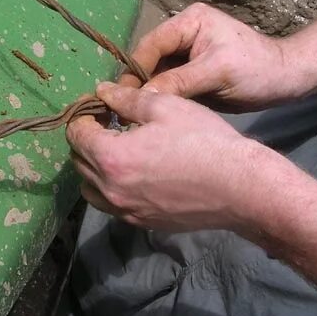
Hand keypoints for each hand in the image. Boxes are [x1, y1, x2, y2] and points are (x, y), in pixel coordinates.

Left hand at [67, 82, 275, 231]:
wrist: (240, 187)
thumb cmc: (203, 140)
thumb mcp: (165, 107)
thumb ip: (126, 99)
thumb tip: (101, 92)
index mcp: (111, 157)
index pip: (76, 135)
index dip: (83, 116)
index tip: (99, 108)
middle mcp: (111, 189)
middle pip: (78, 162)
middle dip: (86, 140)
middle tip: (108, 124)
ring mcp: (126, 211)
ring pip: (90, 189)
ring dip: (94, 167)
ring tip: (117, 150)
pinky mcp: (142, 223)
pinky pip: (111, 205)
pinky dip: (111, 188)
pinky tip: (135, 172)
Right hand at [121, 3, 299, 111]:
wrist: (287, 80)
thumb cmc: (256, 70)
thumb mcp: (216, 73)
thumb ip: (177, 82)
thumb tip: (140, 97)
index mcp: (188, 22)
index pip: (150, 45)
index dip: (134, 70)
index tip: (120, 97)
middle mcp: (183, 34)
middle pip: (150, 59)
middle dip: (139, 83)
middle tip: (123, 110)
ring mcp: (187, 54)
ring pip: (157, 74)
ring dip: (149, 93)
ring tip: (134, 115)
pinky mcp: (192, 73)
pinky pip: (169, 85)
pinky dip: (162, 99)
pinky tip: (153, 114)